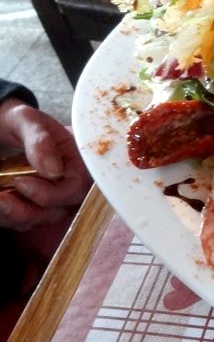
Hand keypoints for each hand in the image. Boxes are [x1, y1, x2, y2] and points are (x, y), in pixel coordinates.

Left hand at [0, 100, 90, 230]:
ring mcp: (51, 193)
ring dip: (16, 215)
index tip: (22, 182)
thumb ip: (40, 140)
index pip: (78, 186)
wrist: (0, 125)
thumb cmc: (16, 120)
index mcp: (75, 156)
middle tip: (3, 196)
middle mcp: (67, 178)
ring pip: (42, 219)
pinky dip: (9, 216)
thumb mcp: (25, 120)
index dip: (54, 194)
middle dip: (30, 209)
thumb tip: (54, 170)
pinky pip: (26, 221)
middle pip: (61, 209)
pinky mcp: (33, 203)